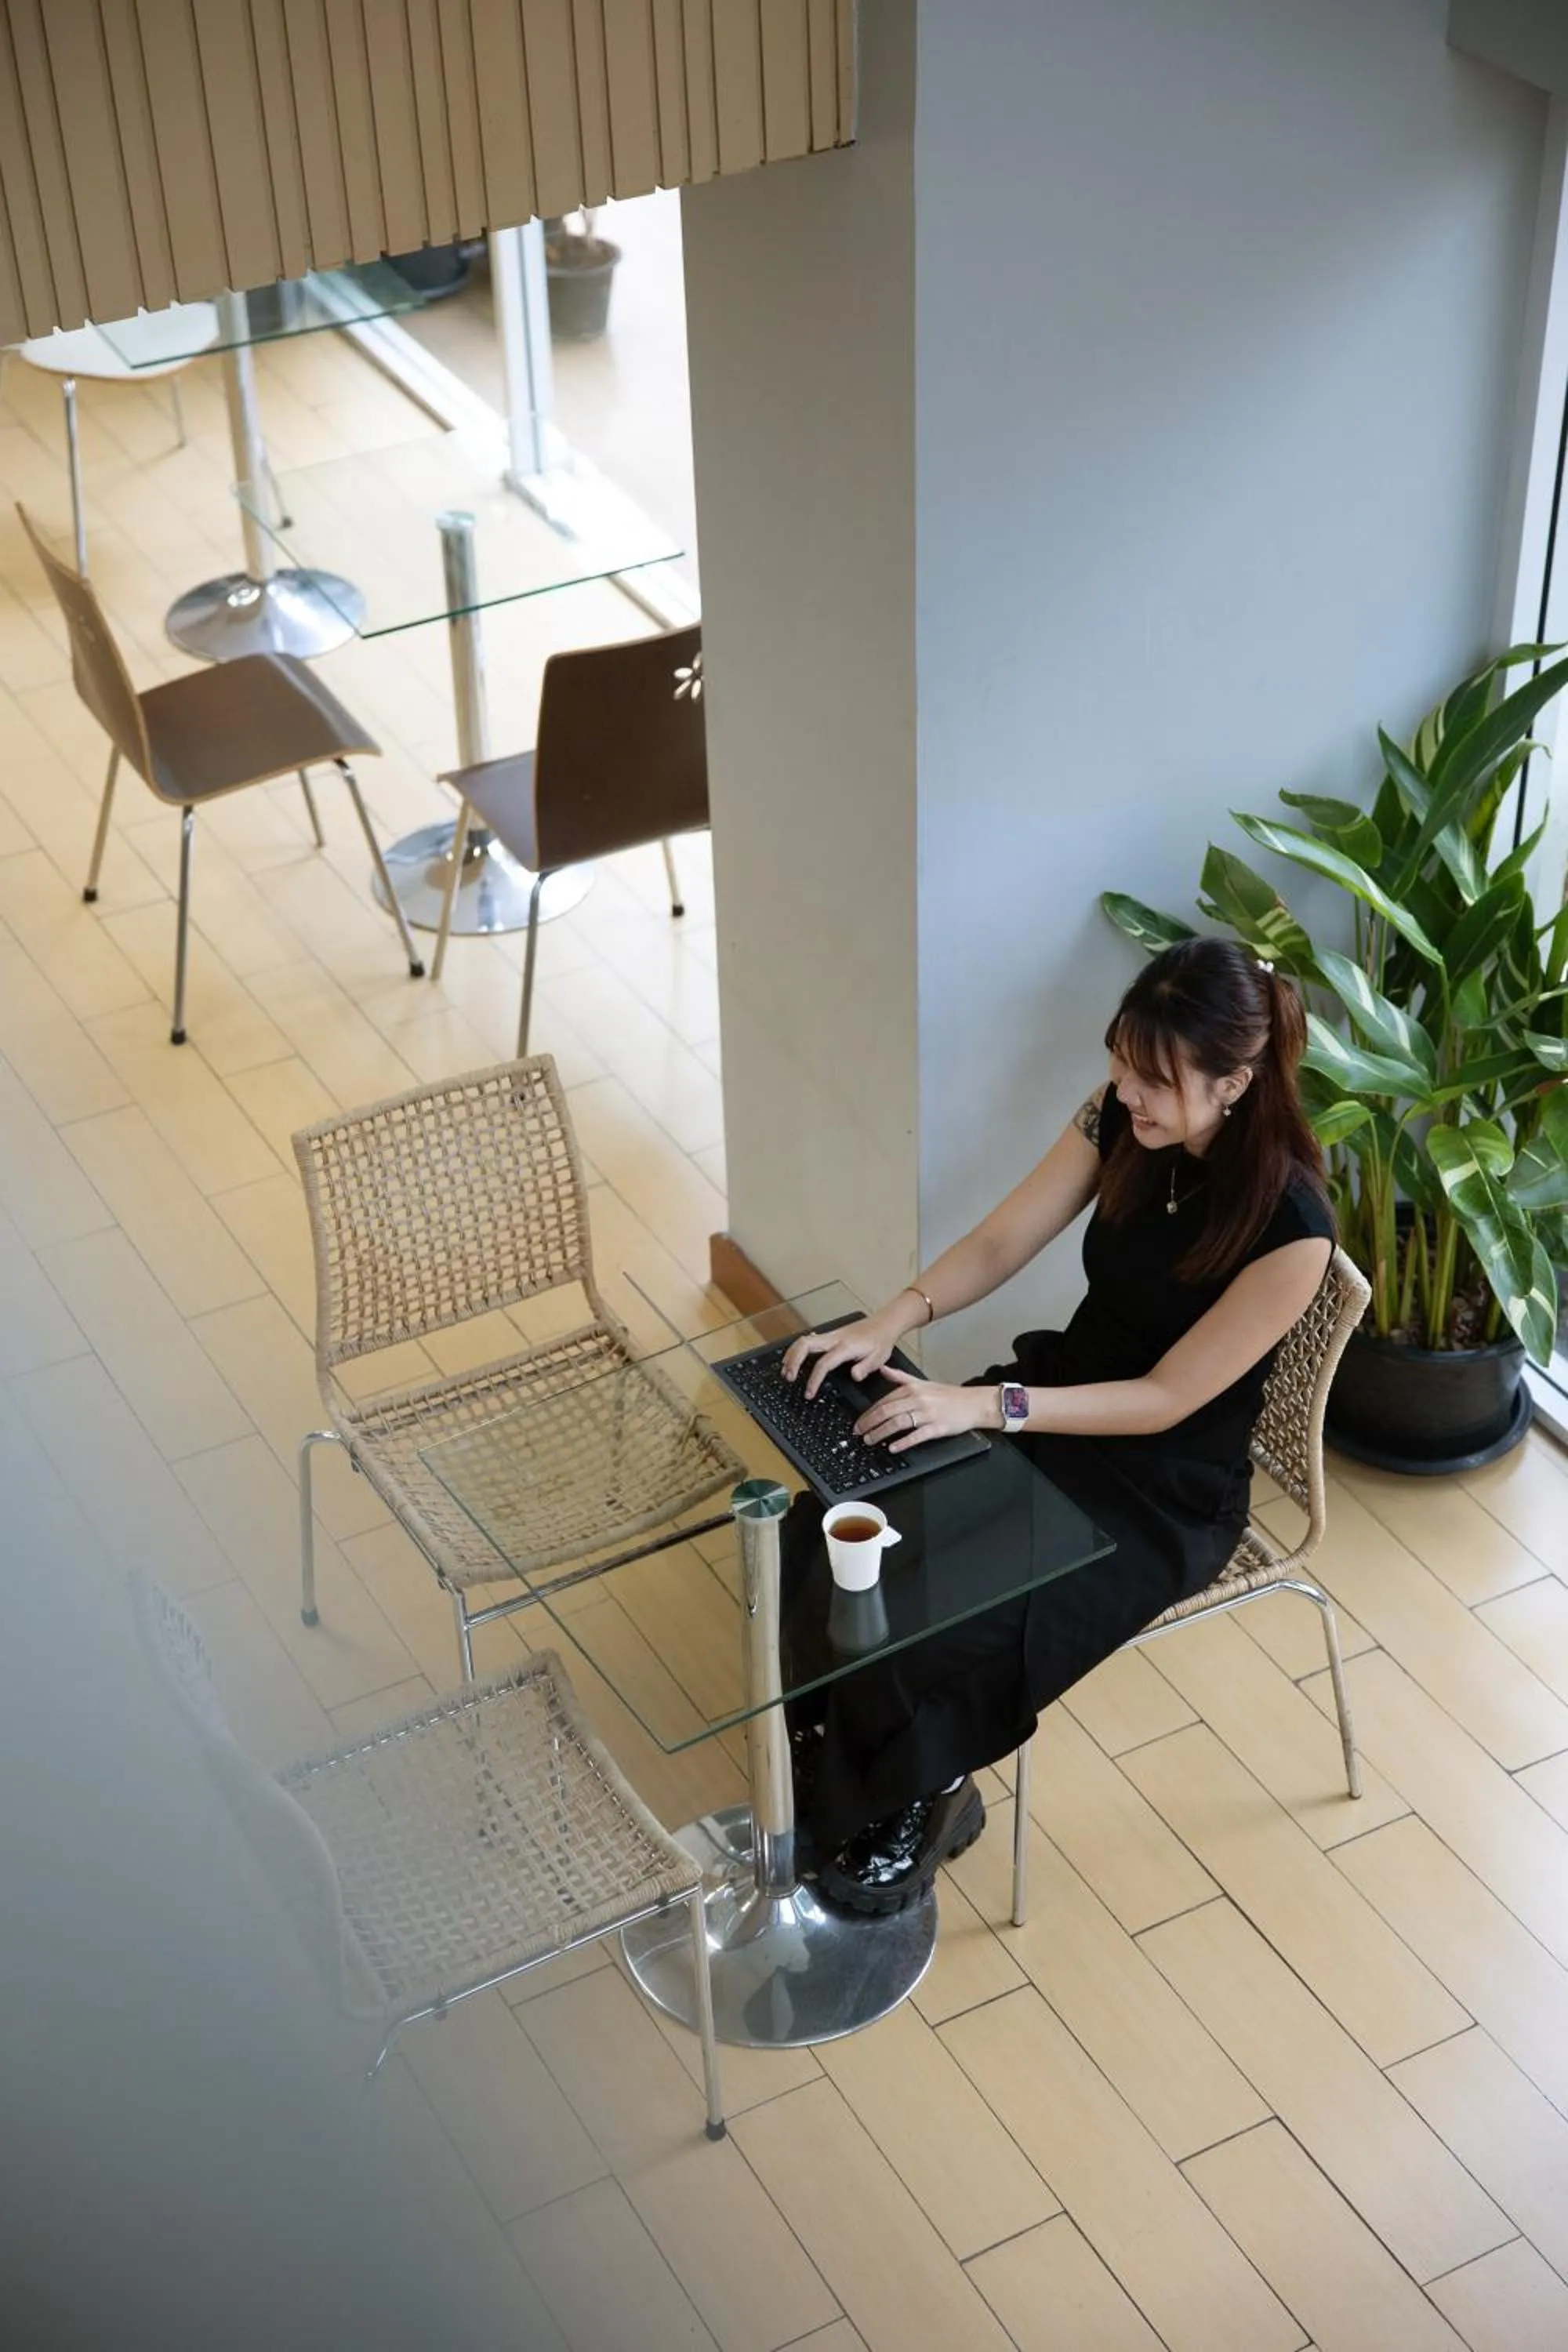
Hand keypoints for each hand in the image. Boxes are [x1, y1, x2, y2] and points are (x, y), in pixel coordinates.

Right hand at [782, 1308, 908, 1398]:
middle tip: (788, 1377)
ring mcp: (830, 1335)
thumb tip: (854, 1376)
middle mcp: (835, 1338)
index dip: (814, 1379)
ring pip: (803, 1340)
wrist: (884, 1323)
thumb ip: (866, 1368)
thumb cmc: (880, 1341)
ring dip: (792, 1354)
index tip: (809, 1392)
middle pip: (805, 1345)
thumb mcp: (879, 1358)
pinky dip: (797, 1349)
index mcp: (846, 1346)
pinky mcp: (829, 1335)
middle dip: (793, 1361)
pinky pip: (807, 1340)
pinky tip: (793, 1359)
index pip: (824, 1363)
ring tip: (786, 1370)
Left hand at [851, 1366, 992, 1452]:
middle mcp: (918, 1400)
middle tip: (858, 1432)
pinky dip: (903, 1442)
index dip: (868, 1413)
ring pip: (898, 1423)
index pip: (884, 1401)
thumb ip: (900, 1377)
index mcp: (912, 1389)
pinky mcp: (937, 1427)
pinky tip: (893, 1447)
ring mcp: (927, 1414)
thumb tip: (882, 1369)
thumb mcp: (922, 1382)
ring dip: (880, 1433)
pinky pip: (916, 1435)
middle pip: (886, 1411)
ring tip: (870, 1441)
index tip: (858, 1422)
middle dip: (868, 1423)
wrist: (973, 1403)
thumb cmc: (948, 1395)